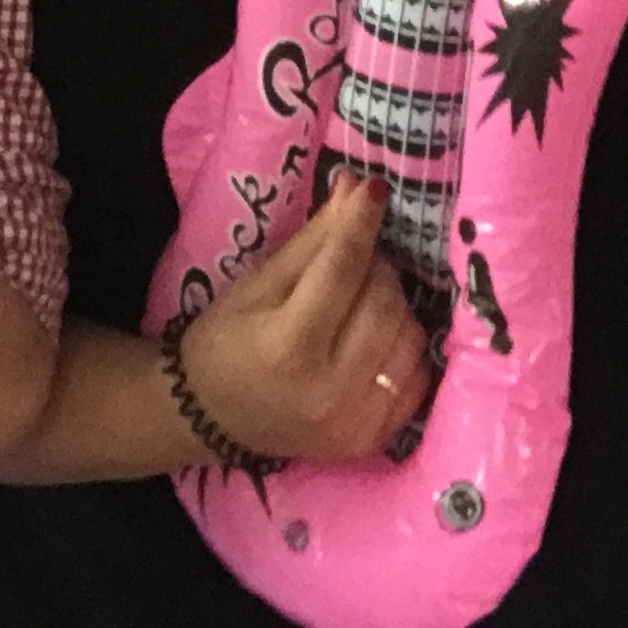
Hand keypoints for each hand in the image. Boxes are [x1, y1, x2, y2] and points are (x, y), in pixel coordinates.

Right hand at [177, 176, 432, 462]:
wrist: (212, 418)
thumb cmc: (226, 342)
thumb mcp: (258, 283)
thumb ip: (313, 240)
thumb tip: (355, 187)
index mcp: (289, 344)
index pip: (342, 267)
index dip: (360, 222)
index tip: (372, 190)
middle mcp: (330, 388)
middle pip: (382, 300)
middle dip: (375, 264)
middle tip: (354, 257)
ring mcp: (357, 420)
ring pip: (409, 334)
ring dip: (393, 302)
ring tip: (363, 297)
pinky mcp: (375, 440)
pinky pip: (416, 376)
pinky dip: (404, 345)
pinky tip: (378, 335)